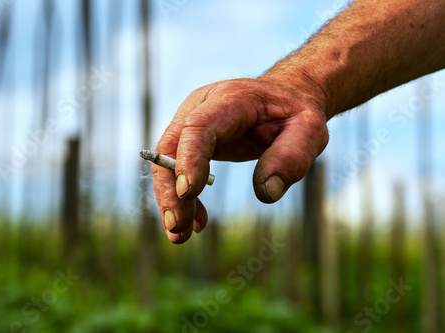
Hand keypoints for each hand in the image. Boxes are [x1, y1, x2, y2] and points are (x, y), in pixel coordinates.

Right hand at [152, 72, 328, 243]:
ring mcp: (191, 122)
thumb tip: (266, 193)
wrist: (285, 99)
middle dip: (171, 190)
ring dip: (171, 200)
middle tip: (178, 228)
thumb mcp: (309, 130)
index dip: (190, 159)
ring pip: (167, 162)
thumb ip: (292, 158)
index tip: (189, 193)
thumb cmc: (296, 114)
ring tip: (181, 236)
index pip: (198, 127)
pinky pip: (176, 170)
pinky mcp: (190, 141)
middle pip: (172, 147)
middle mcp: (201, 107)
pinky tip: (197, 222)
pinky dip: (182, 199)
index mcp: (230, 99)